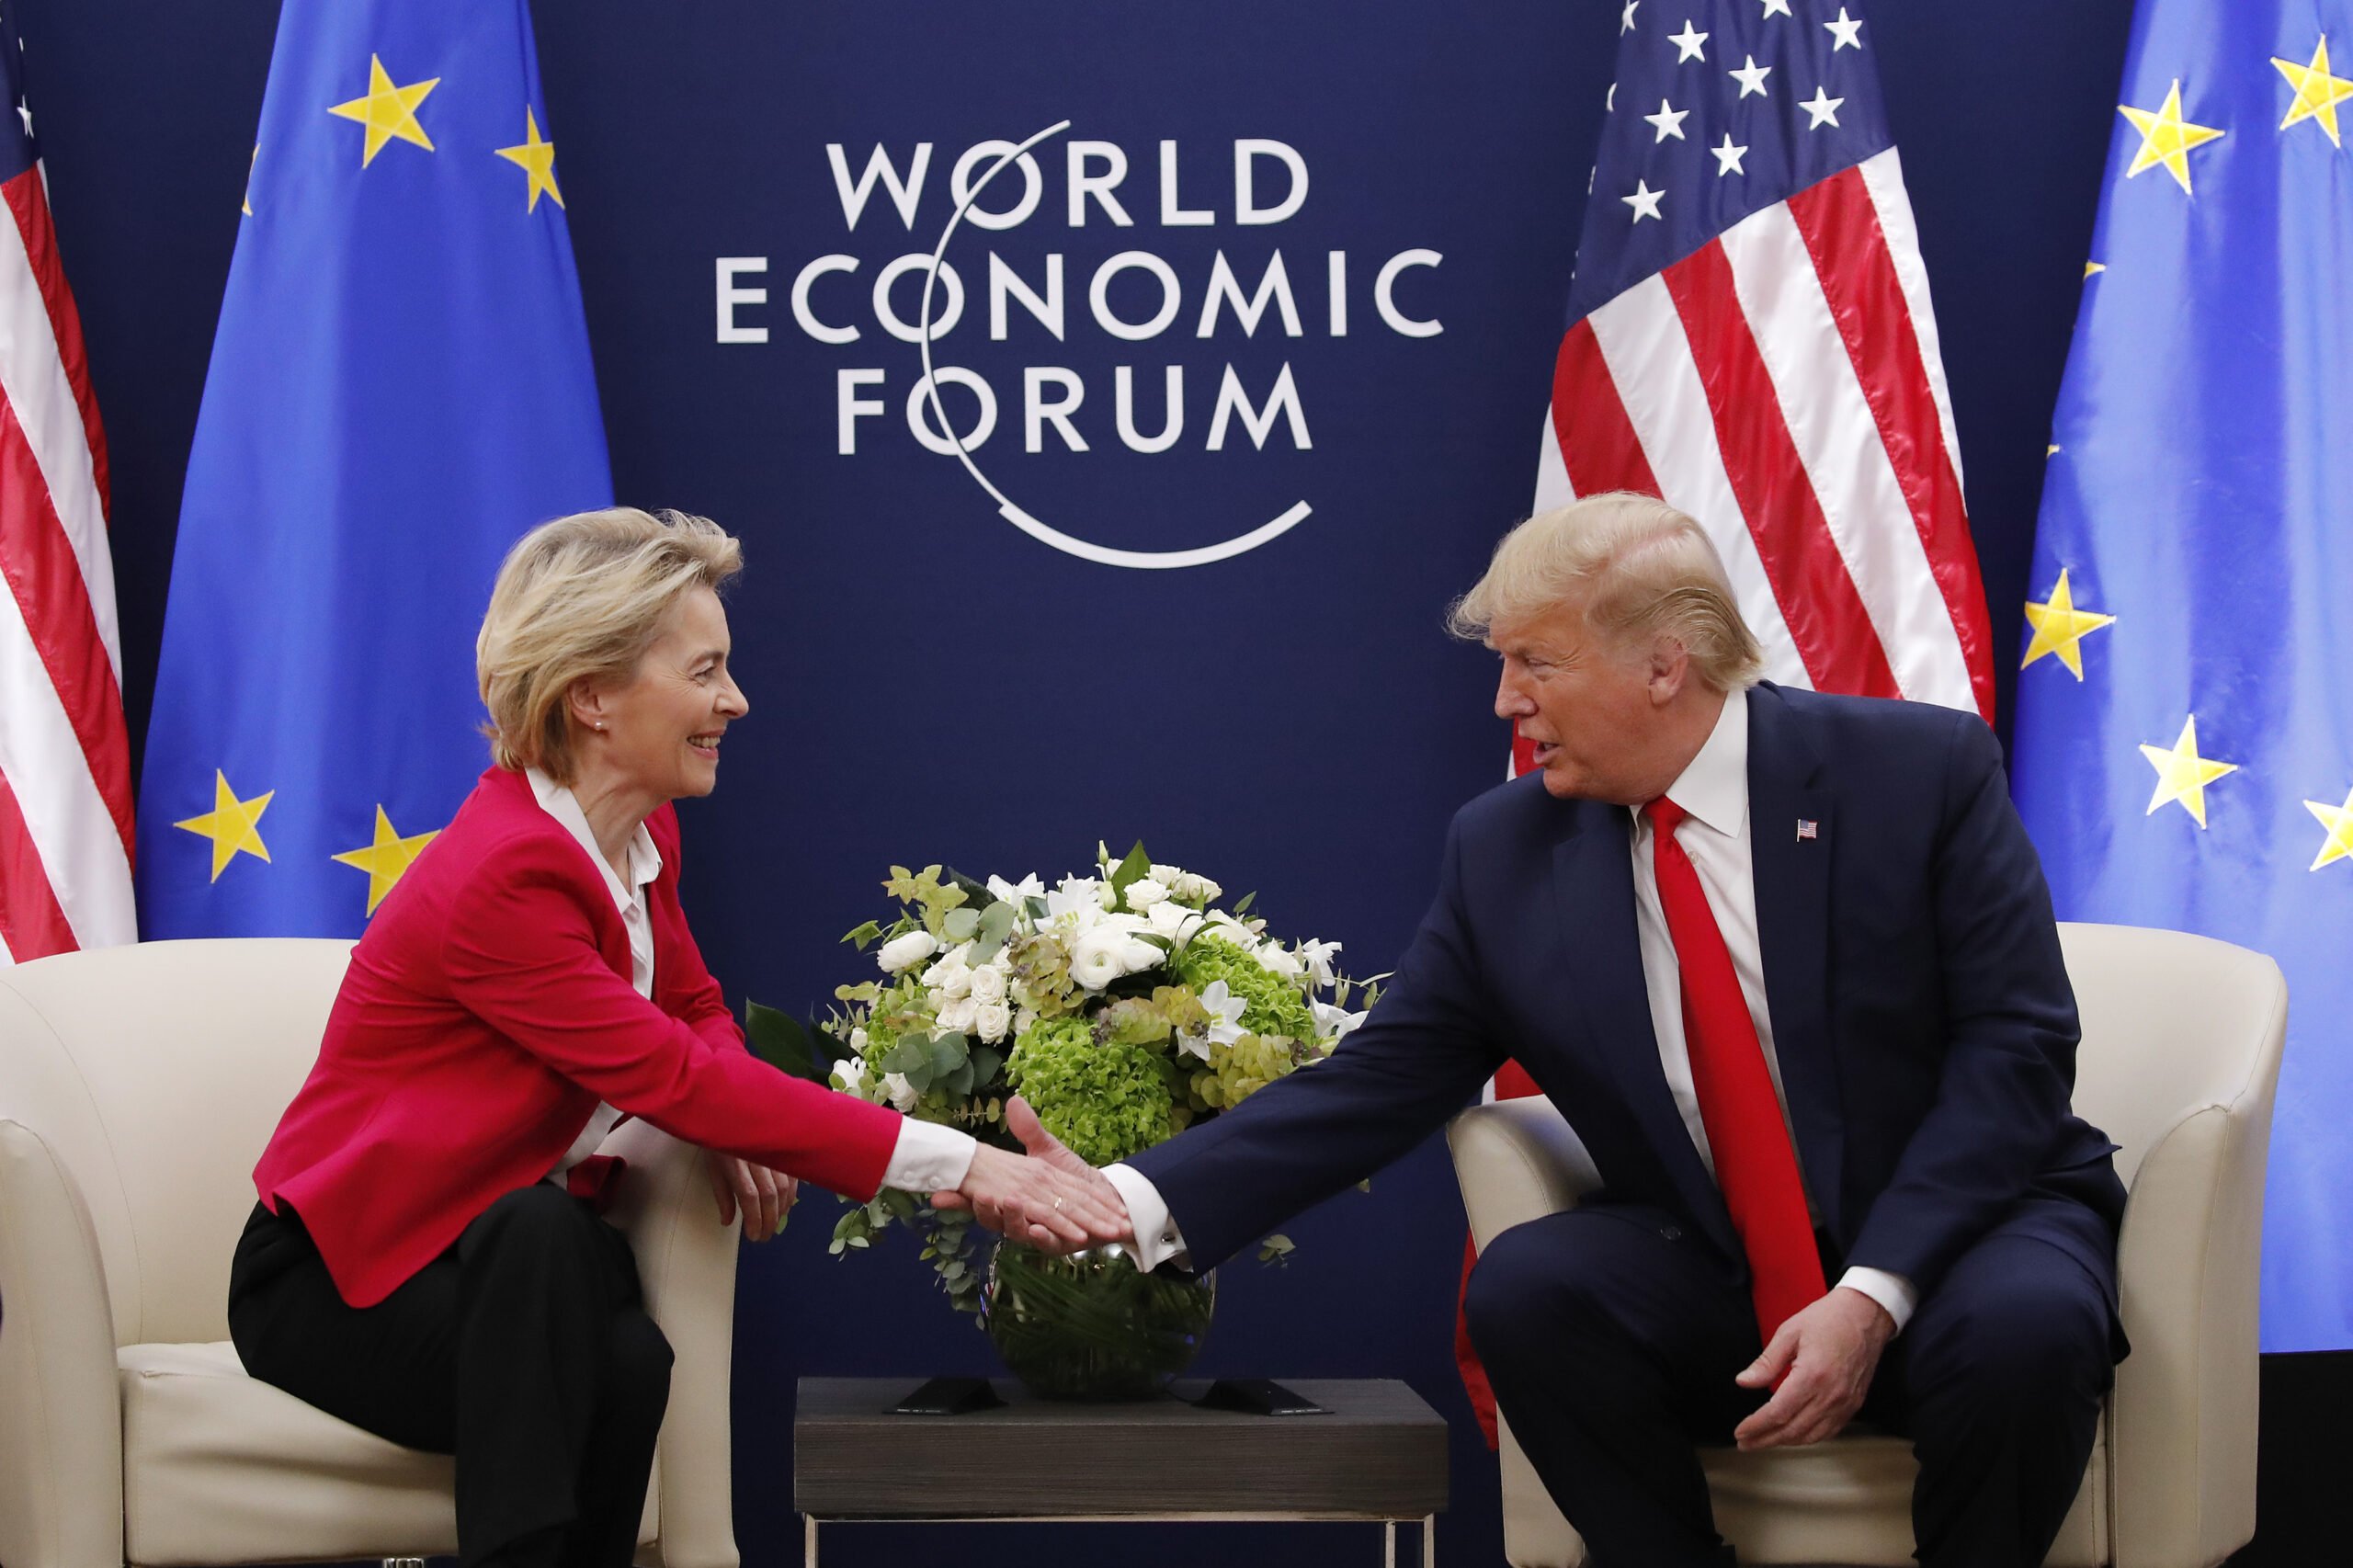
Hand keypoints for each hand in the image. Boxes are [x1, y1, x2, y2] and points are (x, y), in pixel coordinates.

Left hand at [706, 1151, 797, 1241]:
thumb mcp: (713, 1168)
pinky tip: (785, 1207)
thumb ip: (722, 1195)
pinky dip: (791, 1196)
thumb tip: (727, 1222)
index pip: (749, 1196)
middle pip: (769, 1195)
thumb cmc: (721, 1142)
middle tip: (764, 1236)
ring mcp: (772, 1153)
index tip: (753, 1236)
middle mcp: (757, 1158)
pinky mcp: (783, 1151)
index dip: (754, 1219)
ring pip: (784, 1187)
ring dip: (780, 1211)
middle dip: (769, 1221)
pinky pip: (792, 1177)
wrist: (733, 1112)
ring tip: (773, 1224)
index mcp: (735, 1162)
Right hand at [930, 1096, 1132, 1252]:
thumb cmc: (1076, 1178)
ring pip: (1019, 1229)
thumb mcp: (1048, 1150)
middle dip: (983, 1209)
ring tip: (1010, 1203)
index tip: (937, 1194)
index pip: (982, 1198)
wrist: (1108, 1200)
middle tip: (975, 1195)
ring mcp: (1040, 1231)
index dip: (959, 1198)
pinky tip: (1039, 1228)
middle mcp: (1022, 1216)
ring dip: (1014, 1220)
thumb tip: (1012, 1101)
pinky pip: (1049, 1240)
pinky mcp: (1060, 1242)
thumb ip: (1029, 1129)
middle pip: (996, 1216)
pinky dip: (1044, 1234)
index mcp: (1013, 1195)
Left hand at [1731, 1287, 1893, 1449]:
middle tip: (1745, 1442)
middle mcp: (1831, 1395)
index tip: (1740, 1432)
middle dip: (1765, 1439)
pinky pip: (1829, 1431)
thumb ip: (1766, 1362)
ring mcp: (1845, 1403)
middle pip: (1793, 1430)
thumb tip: (1744, 1382)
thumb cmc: (1829, 1318)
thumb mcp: (1789, 1332)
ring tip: (1764, 1440)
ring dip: (1785, 1442)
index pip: (1778, 1413)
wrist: (1867, 1315)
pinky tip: (1794, 1434)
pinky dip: (1808, 1437)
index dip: (1756, 1426)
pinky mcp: (1854, 1404)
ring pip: (1811, 1436)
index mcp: (1812, 1376)